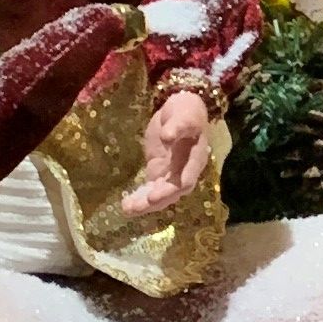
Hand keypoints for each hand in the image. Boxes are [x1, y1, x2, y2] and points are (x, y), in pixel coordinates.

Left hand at [123, 84, 214, 217]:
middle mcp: (185, 171)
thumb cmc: (187, 112)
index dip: (177, 185)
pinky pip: (150, 190)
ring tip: (128, 209)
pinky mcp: (159, 173)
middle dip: (158, 199)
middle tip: (140, 206)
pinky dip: (139, 198)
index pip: (188, 175)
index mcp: (196, 157)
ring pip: (161, 194)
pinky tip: (126, 205)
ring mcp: (172, 174)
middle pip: (173, 190)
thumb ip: (177, 126)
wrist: (182, 112)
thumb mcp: (184, 115)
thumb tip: (167, 137)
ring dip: (146, 204)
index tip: (161, 195)